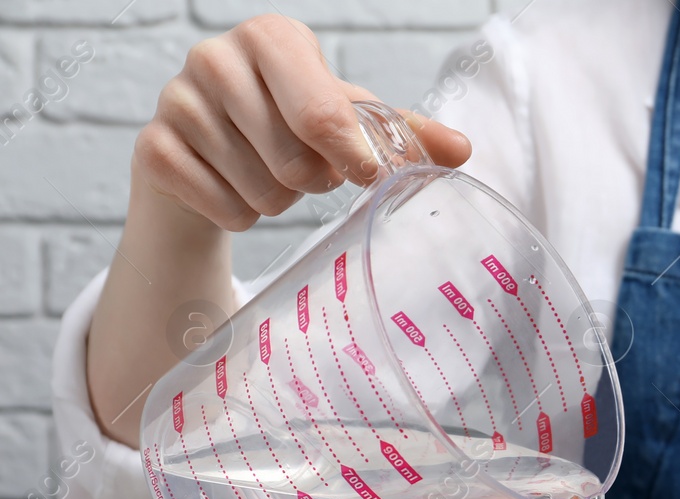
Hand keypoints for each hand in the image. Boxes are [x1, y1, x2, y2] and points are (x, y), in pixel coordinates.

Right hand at [133, 14, 469, 230]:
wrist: (205, 154)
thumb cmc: (288, 126)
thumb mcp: (347, 122)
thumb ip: (403, 135)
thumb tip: (461, 150)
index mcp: (272, 38)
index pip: (325, 113)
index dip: (354, 157)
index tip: (368, 178)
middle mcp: (216, 57)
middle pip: (297, 162)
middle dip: (313, 181)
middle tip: (304, 168)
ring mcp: (176, 99)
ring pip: (262, 191)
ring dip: (277, 200)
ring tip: (265, 173)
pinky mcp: (153, 147)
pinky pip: (225, 210)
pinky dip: (240, 214)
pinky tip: (230, 187)